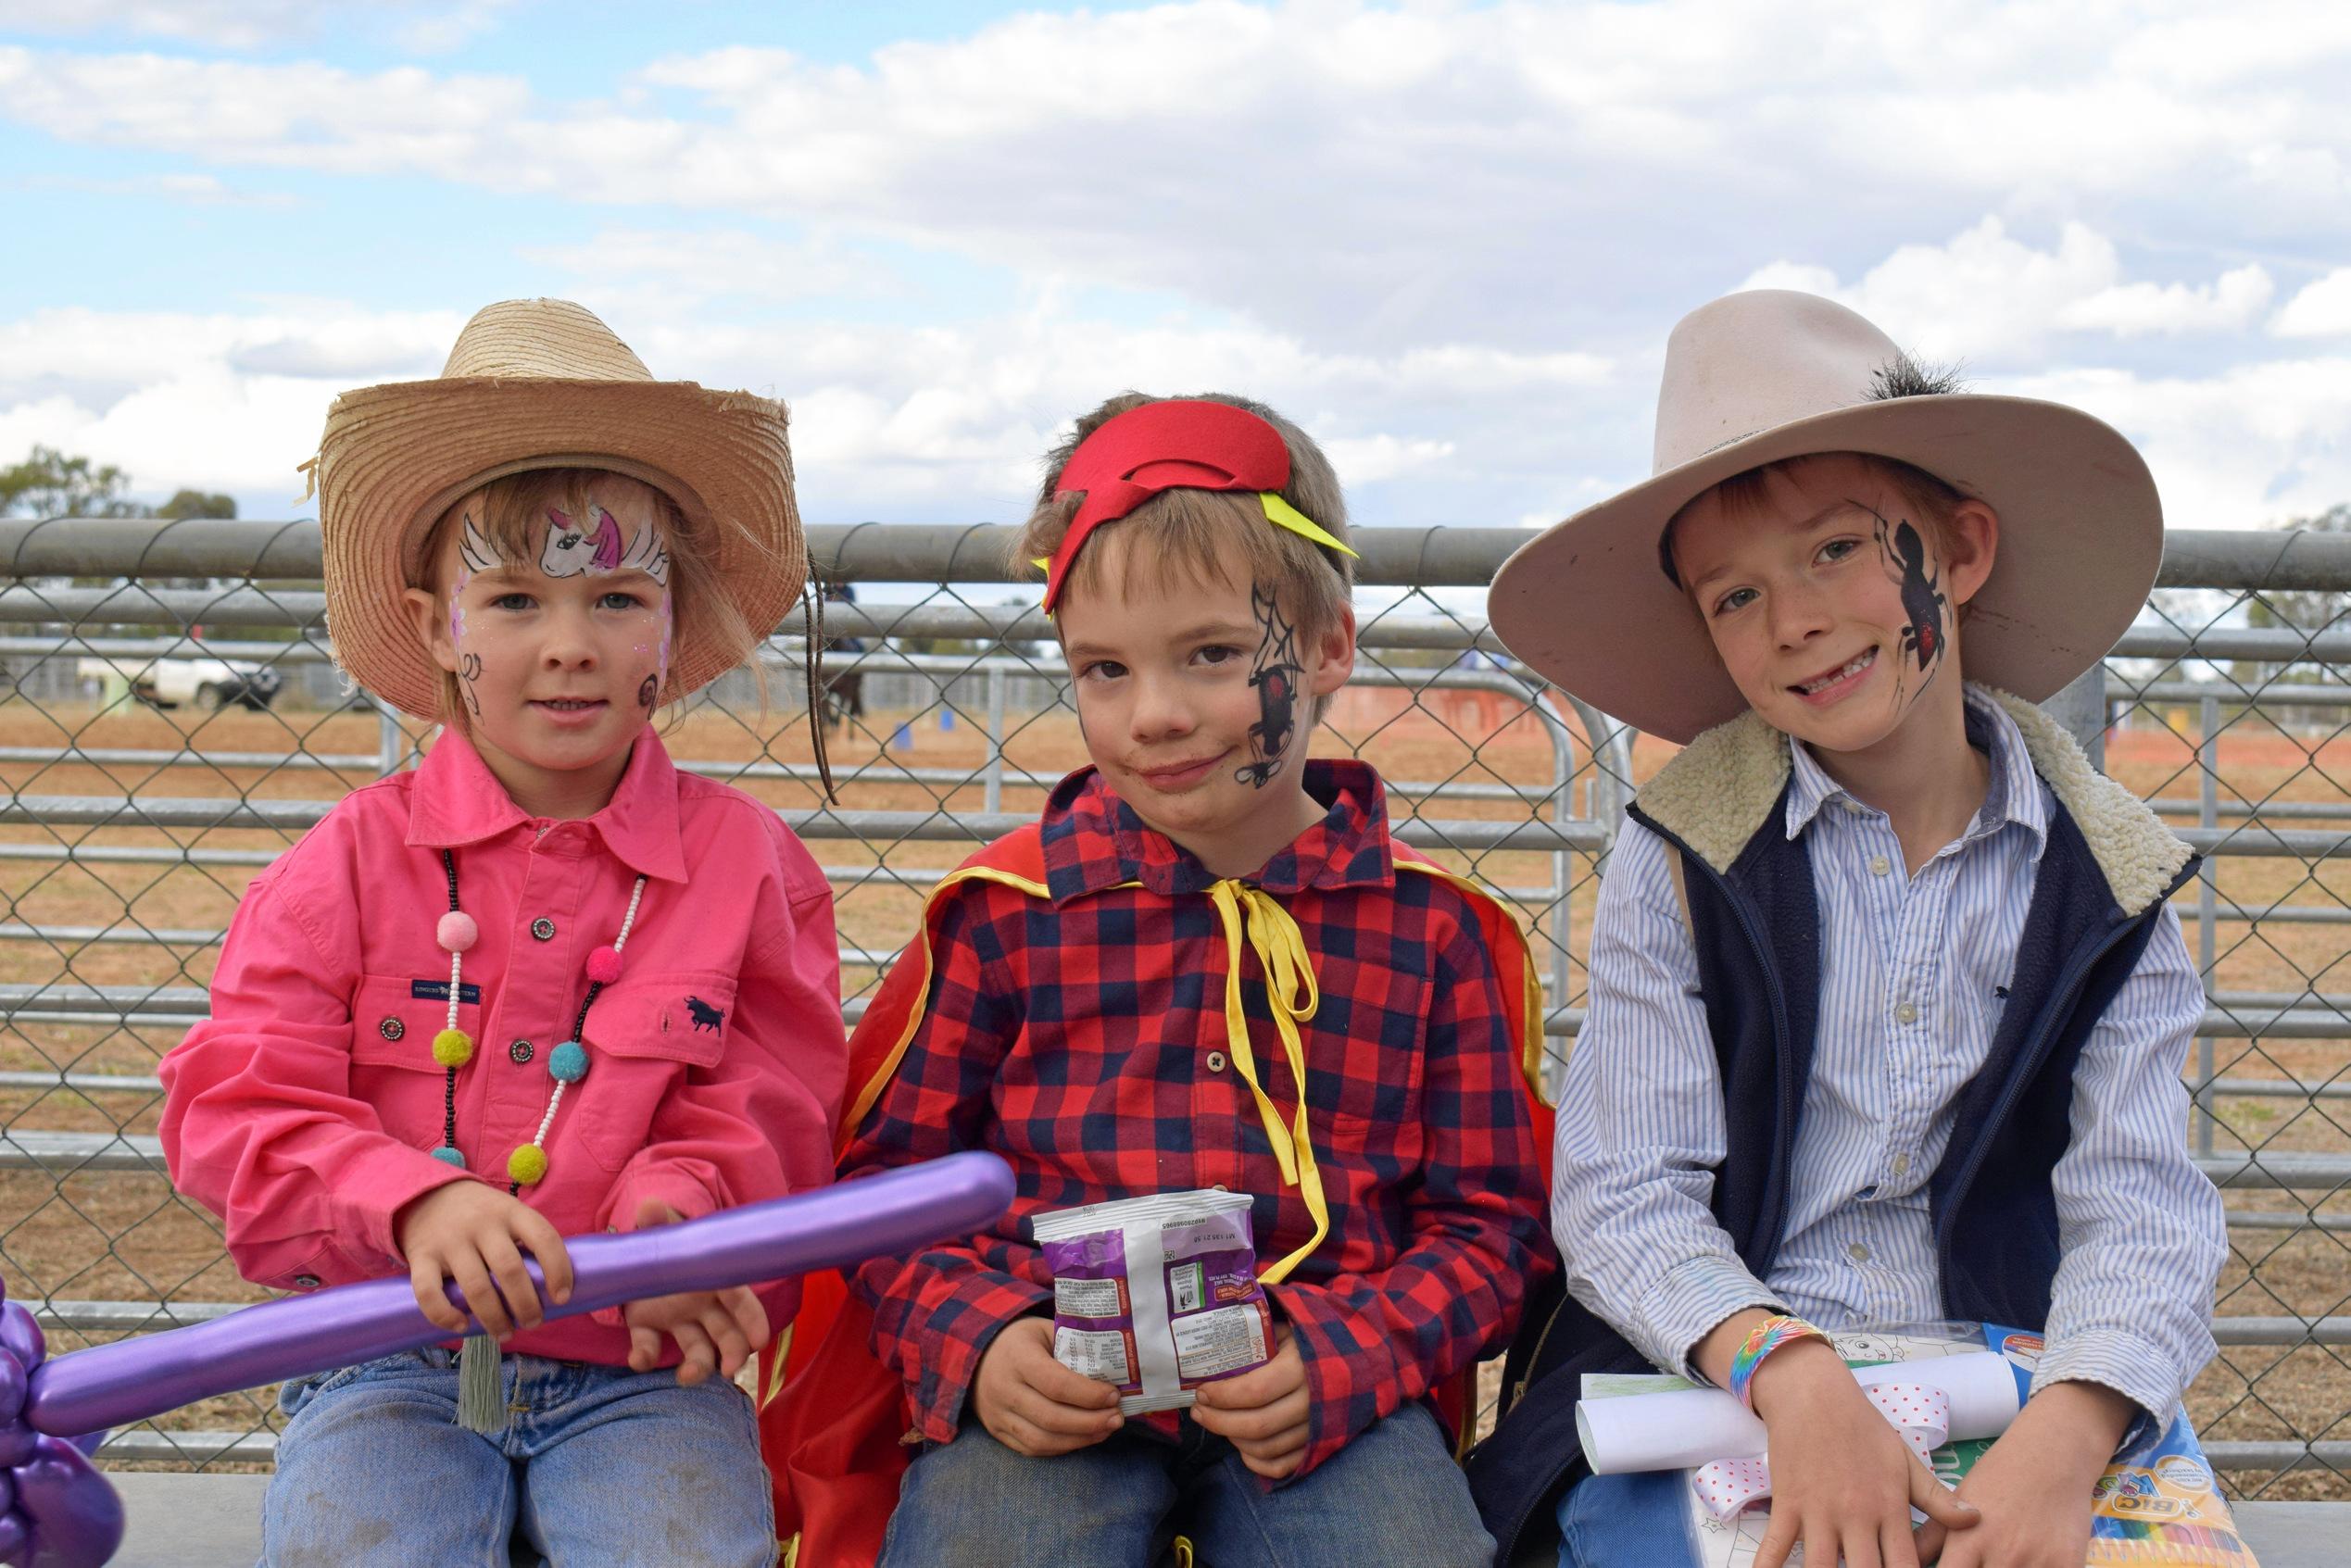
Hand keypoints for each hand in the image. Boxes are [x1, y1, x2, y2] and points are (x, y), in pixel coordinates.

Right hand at [392, 1179, 573, 1341]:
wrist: (428, 1196)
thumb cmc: (482, 1216)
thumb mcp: (509, 1214)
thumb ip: (527, 1242)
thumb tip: (553, 1290)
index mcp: (511, 1212)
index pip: (543, 1238)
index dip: (558, 1270)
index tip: (562, 1298)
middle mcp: (482, 1224)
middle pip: (510, 1269)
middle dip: (526, 1304)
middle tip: (534, 1323)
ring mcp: (450, 1240)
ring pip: (476, 1287)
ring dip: (495, 1318)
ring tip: (506, 1334)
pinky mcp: (421, 1257)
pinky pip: (429, 1292)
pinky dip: (445, 1315)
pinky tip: (462, 1326)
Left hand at [620, 1200, 768, 1385]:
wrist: (634, 1251)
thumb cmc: (664, 1239)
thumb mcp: (663, 1228)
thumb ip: (658, 1220)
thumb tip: (650, 1205)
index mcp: (711, 1279)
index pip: (740, 1299)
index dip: (753, 1319)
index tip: (761, 1340)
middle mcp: (701, 1304)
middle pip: (726, 1332)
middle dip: (733, 1352)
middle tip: (729, 1369)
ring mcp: (677, 1319)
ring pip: (697, 1348)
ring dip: (697, 1365)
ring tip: (686, 1378)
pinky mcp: (649, 1328)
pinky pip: (651, 1346)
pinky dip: (645, 1355)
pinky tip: (638, 1357)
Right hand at [969, 1316, 1122, 1455]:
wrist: (978, 1354)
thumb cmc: (1022, 1340)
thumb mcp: (1045, 1330)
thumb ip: (1073, 1348)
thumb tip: (1114, 1371)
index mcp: (1017, 1357)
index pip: (1056, 1384)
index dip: (1089, 1394)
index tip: (1114, 1395)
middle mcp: (1003, 1389)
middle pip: (1051, 1417)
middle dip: (1090, 1422)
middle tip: (1118, 1418)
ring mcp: (997, 1414)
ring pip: (1042, 1440)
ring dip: (1079, 1440)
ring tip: (1105, 1430)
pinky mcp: (996, 1431)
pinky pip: (1032, 1448)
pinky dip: (1062, 1447)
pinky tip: (1083, 1438)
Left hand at [1190, 1324, 1309, 1478]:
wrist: (1357, 1358)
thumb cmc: (1312, 1340)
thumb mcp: (1286, 1329)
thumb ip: (1256, 1339)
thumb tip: (1212, 1348)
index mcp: (1303, 1368)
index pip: (1254, 1391)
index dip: (1223, 1395)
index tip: (1201, 1391)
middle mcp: (1313, 1403)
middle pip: (1257, 1425)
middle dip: (1219, 1421)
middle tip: (1198, 1411)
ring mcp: (1317, 1429)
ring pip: (1266, 1448)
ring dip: (1233, 1439)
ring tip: (1215, 1423)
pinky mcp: (1318, 1446)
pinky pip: (1283, 1466)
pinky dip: (1257, 1461)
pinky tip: (1240, 1446)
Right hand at [1746, 1339, 1979, 1567]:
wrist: (1814, 1394)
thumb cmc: (1864, 1428)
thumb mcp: (1906, 1460)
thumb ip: (1938, 1497)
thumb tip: (1976, 1519)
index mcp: (1890, 1508)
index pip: (1905, 1566)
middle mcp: (1856, 1516)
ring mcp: (1818, 1512)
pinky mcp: (1787, 1504)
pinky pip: (1773, 1546)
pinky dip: (1767, 1567)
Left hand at [1922, 1382, 2131, 1567]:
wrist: (2052, 1456)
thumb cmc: (1998, 1479)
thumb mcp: (1958, 1503)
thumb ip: (1930, 1538)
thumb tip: (1903, 1558)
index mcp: (1966, 1542)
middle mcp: (2000, 1555)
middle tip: (1980, 1565)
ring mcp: (2036, 1563)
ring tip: (1999, 1562)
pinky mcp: (2069, 1565)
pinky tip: (2029, 1564)